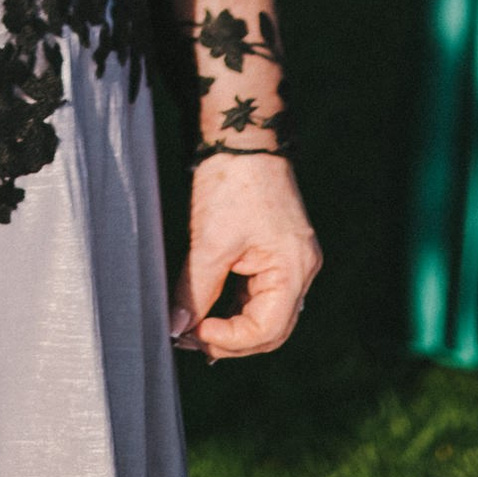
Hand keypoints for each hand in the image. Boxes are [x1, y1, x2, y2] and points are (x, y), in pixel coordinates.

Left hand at [170, 153, 321, 359]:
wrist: (242, 136)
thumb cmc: (231, 182)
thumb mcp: (210, 241)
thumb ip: (195, 290)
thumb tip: (176, 328)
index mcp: (294, 269)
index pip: (268, 329)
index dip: (230, 340)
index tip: (194, 332)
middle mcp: (301, 270)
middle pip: (272, 329)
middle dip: (231, 340)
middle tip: (190, 340)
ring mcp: (291, 261)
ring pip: (266, 314)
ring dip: (233, 327)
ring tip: (195, 331)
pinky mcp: (277, 252)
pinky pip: (261, 294)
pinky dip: (237, 307)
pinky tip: (211, 313)